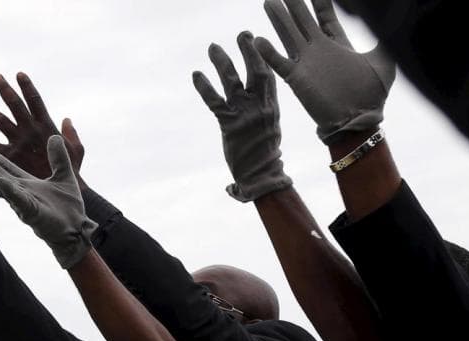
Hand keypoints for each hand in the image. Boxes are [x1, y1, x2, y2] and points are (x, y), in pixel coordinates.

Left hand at [0, 72, 84, 181]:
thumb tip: (66, 119)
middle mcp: (32, 131)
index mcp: (47, 126)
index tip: (19, 73)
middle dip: (5, 89)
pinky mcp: (13, 158)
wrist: (63, 192)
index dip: (27, 86)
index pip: (35, 100)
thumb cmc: (72, 172)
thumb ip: (71, 134)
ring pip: (2, 122)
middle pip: (16, 105)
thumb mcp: (76, 150)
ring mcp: (21, 144)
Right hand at [0, 135, 95, 268]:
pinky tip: (1, 182)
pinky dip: (11, 191)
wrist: (77, 229)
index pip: (6, 166)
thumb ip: (59, 158)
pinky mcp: (33, 213)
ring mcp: (25, 203)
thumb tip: (54, 137)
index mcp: (26, 184)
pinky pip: (20, 201)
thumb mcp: (64, 176)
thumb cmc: (68, 207)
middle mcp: (21, 192)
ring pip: (4, 186)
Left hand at [193, 31, 292, 201]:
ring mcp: (245, 115)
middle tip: (242, 35)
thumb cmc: (265, 157)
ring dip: (222, 62)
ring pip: (232, 81)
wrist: (262, 177)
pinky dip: (204, 86)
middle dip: (248, 50)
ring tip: (213, 47)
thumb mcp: (270, 130)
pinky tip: (196, 74)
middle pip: (256, 71)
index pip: (269, 76)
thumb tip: (259, 102)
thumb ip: (264, 114)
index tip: (258, 42)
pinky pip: (214, 101)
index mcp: (273, 107)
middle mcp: (261, 107)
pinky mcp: (229, 124)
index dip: (263, 57)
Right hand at [254, 0, 394, 142]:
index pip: (325, 16)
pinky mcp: (298, 79)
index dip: (319, 1)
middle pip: (303, 21)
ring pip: (289, 35)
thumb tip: (392, 20)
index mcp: (338, 44)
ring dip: (279, 20)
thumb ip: (386, 40)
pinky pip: (279, 63)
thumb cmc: (373, 95)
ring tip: (269, 2)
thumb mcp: (384, 61)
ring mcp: (307, 64)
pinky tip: (257, 40)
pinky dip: (268, 52)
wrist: (358, 120)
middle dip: (294, 4)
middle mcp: (320, 51)